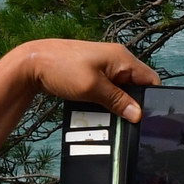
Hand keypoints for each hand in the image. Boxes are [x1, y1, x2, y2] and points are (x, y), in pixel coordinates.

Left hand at [5, 38, 154, 120]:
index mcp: (122, 58)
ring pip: (121, 91)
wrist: (31, 63)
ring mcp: (104, 67)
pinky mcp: (93, 74)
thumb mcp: (92, 88)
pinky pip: (107, 91)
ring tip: (112, 122)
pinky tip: (99, 114)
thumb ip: (118, 101)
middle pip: (136, 87)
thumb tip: (138, 115)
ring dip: (117, 106)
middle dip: (132, 106)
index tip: (148, 119)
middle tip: (128, 125)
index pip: (150, 79)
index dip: (152, 99)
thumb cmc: (62, 69)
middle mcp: (117, 61)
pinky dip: (105, 103)